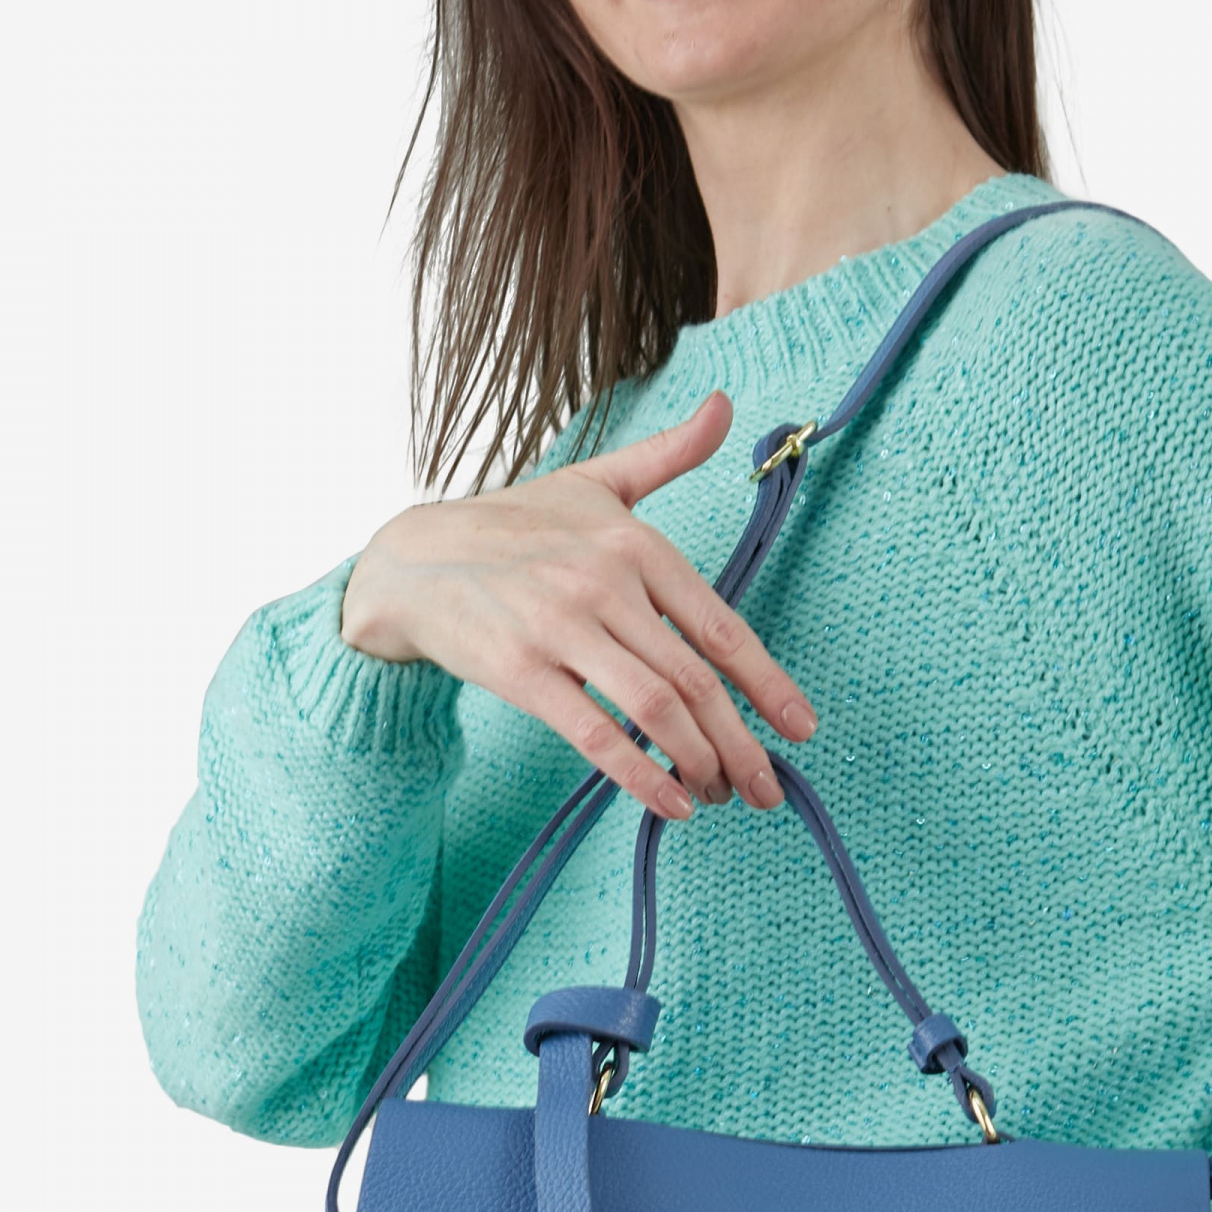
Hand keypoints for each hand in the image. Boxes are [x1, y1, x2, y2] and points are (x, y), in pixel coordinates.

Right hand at [340, 389, 817, 823]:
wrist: (410, 559)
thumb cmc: (514, 525)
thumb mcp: (594, 483)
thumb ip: (667, 455)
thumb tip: (725, 406)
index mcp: (635, 543)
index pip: (720, 626)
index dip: (767, 684)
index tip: (801, 729)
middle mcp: (603, 581)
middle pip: (694, 679)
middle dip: (740, 744)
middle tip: (765, 789)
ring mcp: (560, 627)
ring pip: (654, 709)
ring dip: (699, 763)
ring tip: (720, 796)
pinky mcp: (520, 671)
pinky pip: (594, 734)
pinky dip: (640, 776)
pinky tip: (671, 805)